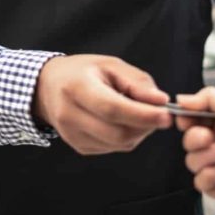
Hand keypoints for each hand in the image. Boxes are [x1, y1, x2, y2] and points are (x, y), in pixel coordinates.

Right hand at [32, 54, 171, 154]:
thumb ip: (137, 83)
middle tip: (160, 114)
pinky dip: (127, 137)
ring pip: (119, 144)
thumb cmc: (82, 72)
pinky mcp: (80, 147)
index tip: (166, 115)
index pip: (112, 108)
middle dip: (146, 126)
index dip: (142, 115)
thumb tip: (161, 102)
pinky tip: (122, 121)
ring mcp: (73, 135)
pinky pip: (114, 148)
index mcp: (77, 88)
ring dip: (139, 132)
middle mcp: (70, 115)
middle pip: (118, 133)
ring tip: (138, 113)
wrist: (48, 87)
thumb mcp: (110, 65)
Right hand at [176, 88, 214, 203]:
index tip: (185, 118)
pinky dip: (210, 173)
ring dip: (206, 155)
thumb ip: (209, 97)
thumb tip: (181, 99)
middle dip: (194, 137)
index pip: (192, 120)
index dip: (185, 119)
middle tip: (209, 136)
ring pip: (191, 160)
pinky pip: (200, 181)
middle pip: (188, 140)